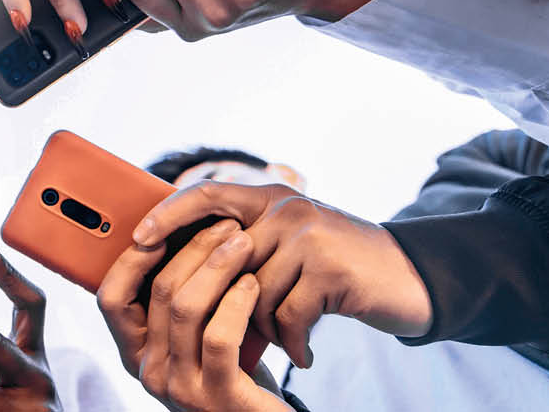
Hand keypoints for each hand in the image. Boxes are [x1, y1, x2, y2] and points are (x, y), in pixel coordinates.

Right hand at [97, 219, 289, 411]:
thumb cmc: (234, 371)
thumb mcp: (196, 337)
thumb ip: (178, 302)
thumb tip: (175, 232)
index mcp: (135, 353)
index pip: (111, 297)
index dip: (132, 258)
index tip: (164, 227)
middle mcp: (149, 372)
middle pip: (158, 292)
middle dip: (194, 248)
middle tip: (227, 226)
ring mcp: (180, 388)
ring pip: (186, 308)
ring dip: (218, 267)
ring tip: (244, 245)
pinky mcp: (217, 398)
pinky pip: (219, 337)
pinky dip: (237, 302)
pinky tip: (253, 285)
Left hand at [132, 181, 431, 368]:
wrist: (409, 279)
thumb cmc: (336, 270)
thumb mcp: (289, 245)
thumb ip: (246, 245)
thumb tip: (180, 269)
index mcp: (270, 198)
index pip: (206, 194)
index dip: (169, 215)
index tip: (140, 240)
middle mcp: (287, 208)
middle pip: (225, 262)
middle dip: (225, 304)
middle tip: (236, 333)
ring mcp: (309, 236)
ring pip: (253, 294)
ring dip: (264, 328)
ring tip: (285, 339)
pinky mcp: (330, 269)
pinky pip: (286, 315)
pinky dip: (293, 342)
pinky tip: (303, 353)